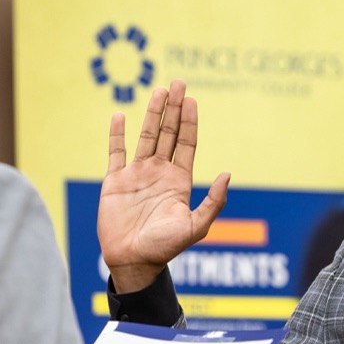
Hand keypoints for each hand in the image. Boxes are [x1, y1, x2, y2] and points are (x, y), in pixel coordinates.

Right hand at [99, 80, 229, 292]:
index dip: (189, 121)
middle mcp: (159, 173)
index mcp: (179, 181)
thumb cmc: (165, 248)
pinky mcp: (115, 181)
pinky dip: (117, 134)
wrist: (133, 261)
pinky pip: (116, 152)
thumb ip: (213, 202)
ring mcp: (137, 175)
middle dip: (173, 108)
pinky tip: (118, 115)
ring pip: (145, 136)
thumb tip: (227, 173)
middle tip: (177, 82)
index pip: (186, 143)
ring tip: (158, 90)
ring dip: (151, 113)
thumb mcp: (195, 227)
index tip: (192, 99)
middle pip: (168, 133)